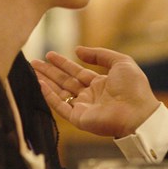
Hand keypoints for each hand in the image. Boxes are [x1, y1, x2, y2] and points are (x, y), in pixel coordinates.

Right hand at [31, 46, 159, 138]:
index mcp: (102, 84)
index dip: (63, 63)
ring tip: (31, 70)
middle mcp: (91, 96)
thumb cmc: (133, 87)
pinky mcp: (78, 118)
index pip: (77, 72)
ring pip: (60, 92)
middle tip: (33, 62)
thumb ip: (100, 54)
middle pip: (65, 81)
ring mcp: (84, 107)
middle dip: (50, 71)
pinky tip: (39, 84)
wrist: (136, 112)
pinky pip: (60, 106)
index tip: (49, 54)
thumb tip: (78, 50)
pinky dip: (49, 95)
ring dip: (46, 81)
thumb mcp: (121, 62)